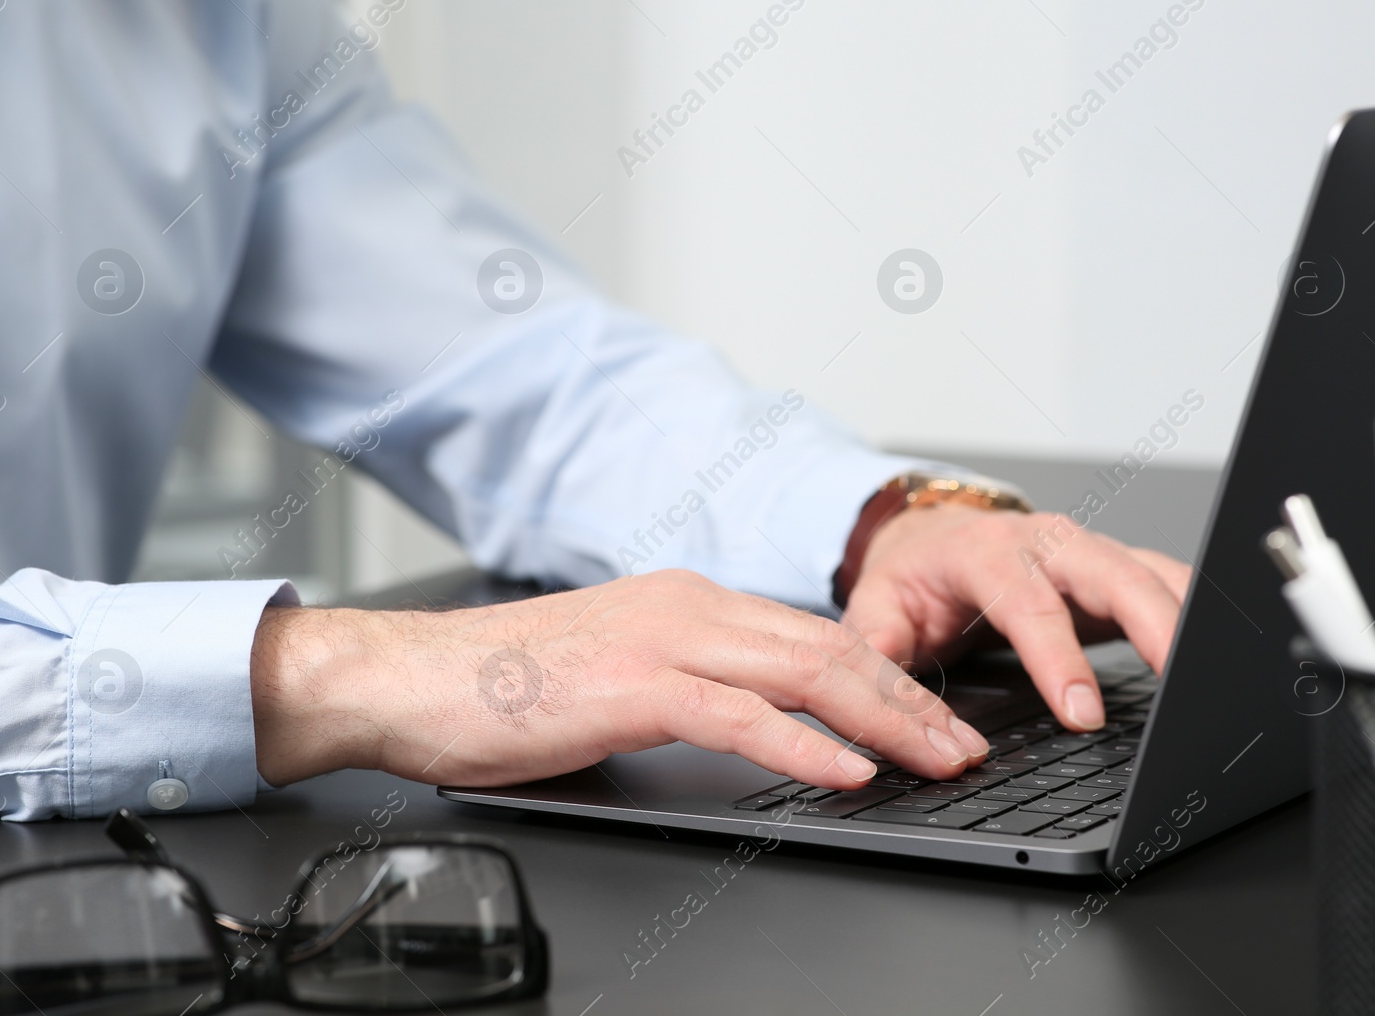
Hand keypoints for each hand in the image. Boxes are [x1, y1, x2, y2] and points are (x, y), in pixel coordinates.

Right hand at [250, 569, 991, 791]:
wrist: (410, 679)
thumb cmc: (501, 686)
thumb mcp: (616, 674)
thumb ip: (686, 686)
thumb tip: (748, 725)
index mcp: (687, 601)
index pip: (813, 635)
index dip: (886, 679)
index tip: (931, 719)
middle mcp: (687, 606)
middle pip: (831, 647)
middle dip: (910, 700)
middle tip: (963, 745)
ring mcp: (662, 640)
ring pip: (805, 671)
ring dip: (885, 721)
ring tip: (938, 760)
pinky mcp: (632, 686)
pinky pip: (741, 715)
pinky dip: (805, 747)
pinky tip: (847, 774)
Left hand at [842, 504, 1191, 731]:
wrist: (929, 535)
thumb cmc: (910, 577)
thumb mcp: (876, 614)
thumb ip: (880, 662)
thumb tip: (890, 721)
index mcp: (986, 553)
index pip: (1028, 604)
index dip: (1057, 659)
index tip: (1081, 714)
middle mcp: (1046, 543)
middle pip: (1113, 574)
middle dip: (1153, 624)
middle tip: (1180, 682)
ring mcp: (1088, 552)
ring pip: (1152, 573)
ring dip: (1189, 617)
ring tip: (1219, 669)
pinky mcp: (1115, 569)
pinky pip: (1167, 582)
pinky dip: (1198, 612)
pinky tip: (1221, 650)